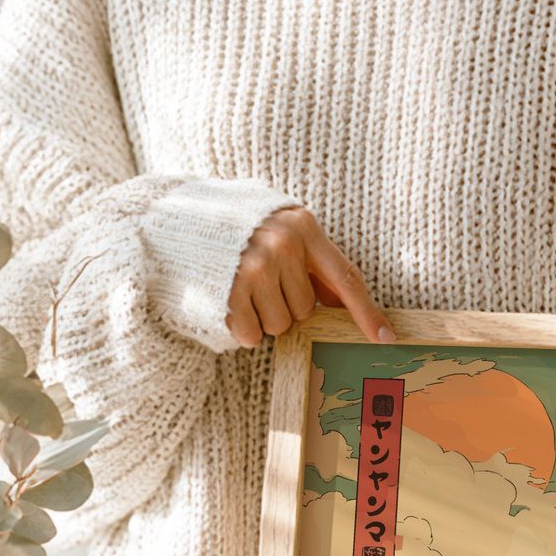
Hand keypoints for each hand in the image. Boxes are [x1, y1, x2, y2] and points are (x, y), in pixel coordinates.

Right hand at [227, 207, 394, 347]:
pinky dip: (242, 327)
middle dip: (286, 305)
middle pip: (306, 310)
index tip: (386, 338)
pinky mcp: (229, 292)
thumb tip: (341, 300)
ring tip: (240, 288)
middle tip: (259, 282)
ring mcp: (255, 269)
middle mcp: (283, 246)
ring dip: (263, 318)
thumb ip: (310, 260)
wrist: (170, 217)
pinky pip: (252, 334)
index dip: (367, 312)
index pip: (346, 278)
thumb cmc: (233, 226)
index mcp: (302, 226)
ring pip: (281, 326)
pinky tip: (227, 301)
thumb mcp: (278, 227)